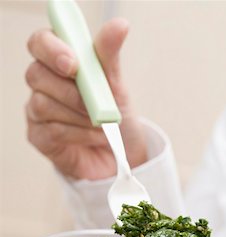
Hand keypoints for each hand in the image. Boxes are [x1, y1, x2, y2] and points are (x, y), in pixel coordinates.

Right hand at [25, 19, 146, 179]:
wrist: (120, 152)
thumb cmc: (113, 114)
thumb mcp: (115, 83)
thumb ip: (109, 55)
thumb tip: (119, 26)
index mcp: (58, 62)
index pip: (40, 43)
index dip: (52, 50)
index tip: (74, 65)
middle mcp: (43, 84)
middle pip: (36, 75)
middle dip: (71, 91)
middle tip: (97, 104)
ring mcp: (37, 111)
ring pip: (43, 105)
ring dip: (79, 116)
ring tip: (101, 123)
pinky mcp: (40, 138)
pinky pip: (52, 131)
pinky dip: (79, 134)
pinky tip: (95, 136)